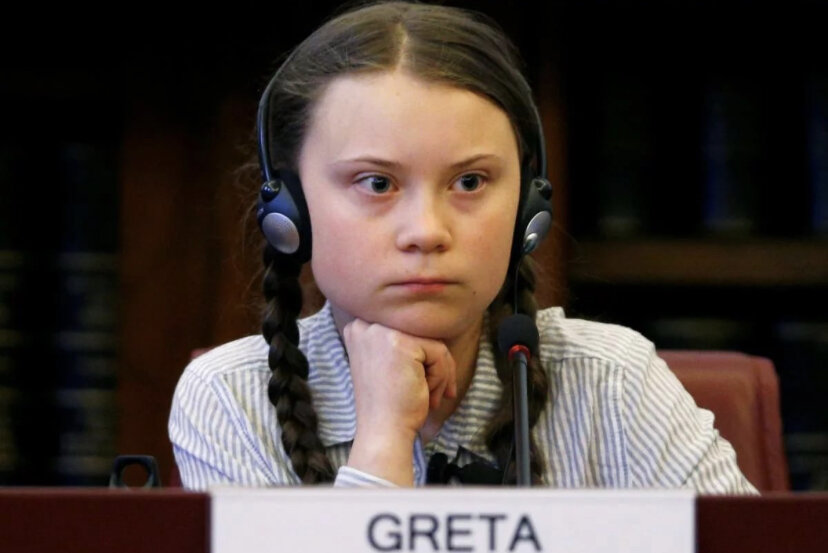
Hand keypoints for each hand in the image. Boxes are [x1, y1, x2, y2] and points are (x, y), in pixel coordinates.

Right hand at [342, 318, 456, 484]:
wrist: (383, 433)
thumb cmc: (389, 405)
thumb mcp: (387, 364)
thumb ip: (400, 344)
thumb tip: (434, 332)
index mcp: (359, 329)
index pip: (407, 332)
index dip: (421, 357)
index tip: (425, 382)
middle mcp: (365, 326)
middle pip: (419, 335)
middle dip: (435, 365)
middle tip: (435, 394)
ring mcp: (381, 333)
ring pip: (432, 344)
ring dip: (440, 374)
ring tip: (432, 398)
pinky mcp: (401, 344)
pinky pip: (438, 353)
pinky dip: (442, 378)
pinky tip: (429, 397)